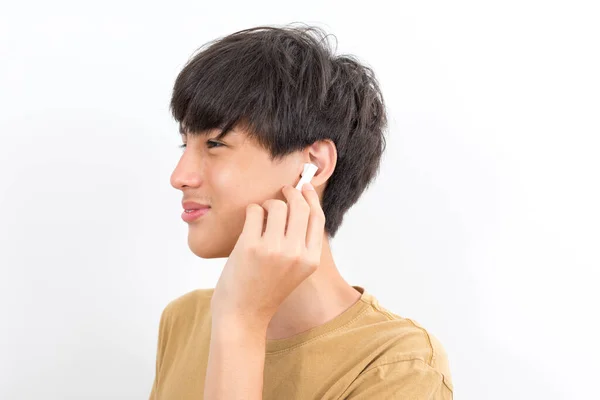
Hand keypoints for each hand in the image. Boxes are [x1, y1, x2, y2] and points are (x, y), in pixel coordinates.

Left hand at [210, 183, 325, 328]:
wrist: (243, 316)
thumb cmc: (266, 290)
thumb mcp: (295, 270)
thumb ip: (301, 243)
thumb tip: (301, 202)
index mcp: (311, 260)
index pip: (317, 218)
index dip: (311, 198)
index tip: (305, 186)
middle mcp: (296, 253)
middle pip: (299, 206)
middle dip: (290, 192)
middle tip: (283, 189)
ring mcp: (273, 249)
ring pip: (276, 205)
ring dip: (267, 204)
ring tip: (260, 216)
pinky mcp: (250, 246)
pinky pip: (254, 211)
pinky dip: (251, 212)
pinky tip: (249, 224)